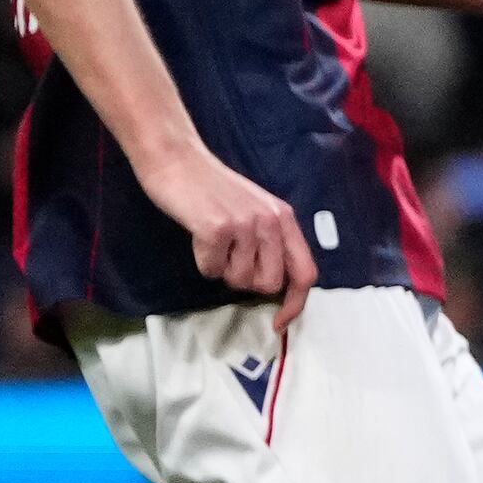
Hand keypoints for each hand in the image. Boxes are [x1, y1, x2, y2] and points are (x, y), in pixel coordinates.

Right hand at [144, 142, 311, 310]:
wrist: (177, 160)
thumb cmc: (211, 190)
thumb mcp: (255, 211)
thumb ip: (270, 241)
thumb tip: (274, 284)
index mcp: (284, 219)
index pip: (305, 272)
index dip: (295, 303)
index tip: (279, 322)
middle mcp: (271, 221)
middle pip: (269, 283)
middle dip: (246, 281)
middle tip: (229, 257)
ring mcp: (245, 224)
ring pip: (238, 280)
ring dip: (222, 269)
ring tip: (214, 241)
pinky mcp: (217, 228)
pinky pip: (211, 270)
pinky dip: (202, 261)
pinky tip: (199, 237)